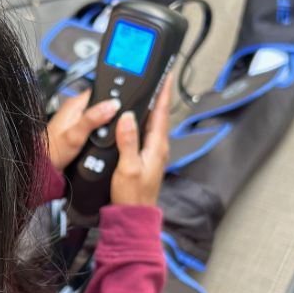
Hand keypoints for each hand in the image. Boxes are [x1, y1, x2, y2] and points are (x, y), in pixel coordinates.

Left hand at [45, 91, 121, 170]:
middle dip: (111, 115)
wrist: (44, 164)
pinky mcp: (78, 129)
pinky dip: (100, 132)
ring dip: (106, 125)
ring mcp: (77, 119)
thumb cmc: (55, 150)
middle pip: (102, 104)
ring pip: (100, 116)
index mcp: (75, 103)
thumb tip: (112, 105)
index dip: (113, 99)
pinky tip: (99, 140)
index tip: (121, 111)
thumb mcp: (77, 135)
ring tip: (105, 136)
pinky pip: (95, 125)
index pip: (100, 91)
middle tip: (112, 129)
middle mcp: (76, 109)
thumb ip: (94, 118)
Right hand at [110, 79, 170, 206]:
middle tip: (156, 79)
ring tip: (147, 93)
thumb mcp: (127, 167)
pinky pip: (147, 134)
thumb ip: (128, 141)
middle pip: (159, 116)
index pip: (161, 113)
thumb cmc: (132, 195)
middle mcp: (159, 148)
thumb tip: (127, 117)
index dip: (163, 94)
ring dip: (151, 109)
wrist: (134, 216)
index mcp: (157, 147)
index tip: (165, 76)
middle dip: (157, 97)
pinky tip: (136, 120)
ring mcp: (154, 154)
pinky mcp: (147, 159)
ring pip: (153, 124)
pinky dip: (143, 122)